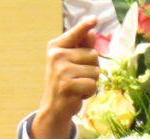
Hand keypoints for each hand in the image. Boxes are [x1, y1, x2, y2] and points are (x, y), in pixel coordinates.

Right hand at [31, 17, 100, 138]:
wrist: (53, 108)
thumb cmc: (65, 82)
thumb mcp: (71, 63)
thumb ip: (82, 47)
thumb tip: (92, 32)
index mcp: (56, 47)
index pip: (75, 34)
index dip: (85, 26)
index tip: (95, 18)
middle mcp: (57, 56)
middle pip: (94, 54)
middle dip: (92, 68)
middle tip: (77, 78)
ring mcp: (62, 71)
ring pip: (95, 71)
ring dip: (91, 81)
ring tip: (77, 86)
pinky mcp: (68, 85)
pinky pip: (92, 84)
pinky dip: (89, 92)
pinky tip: (77, 94)